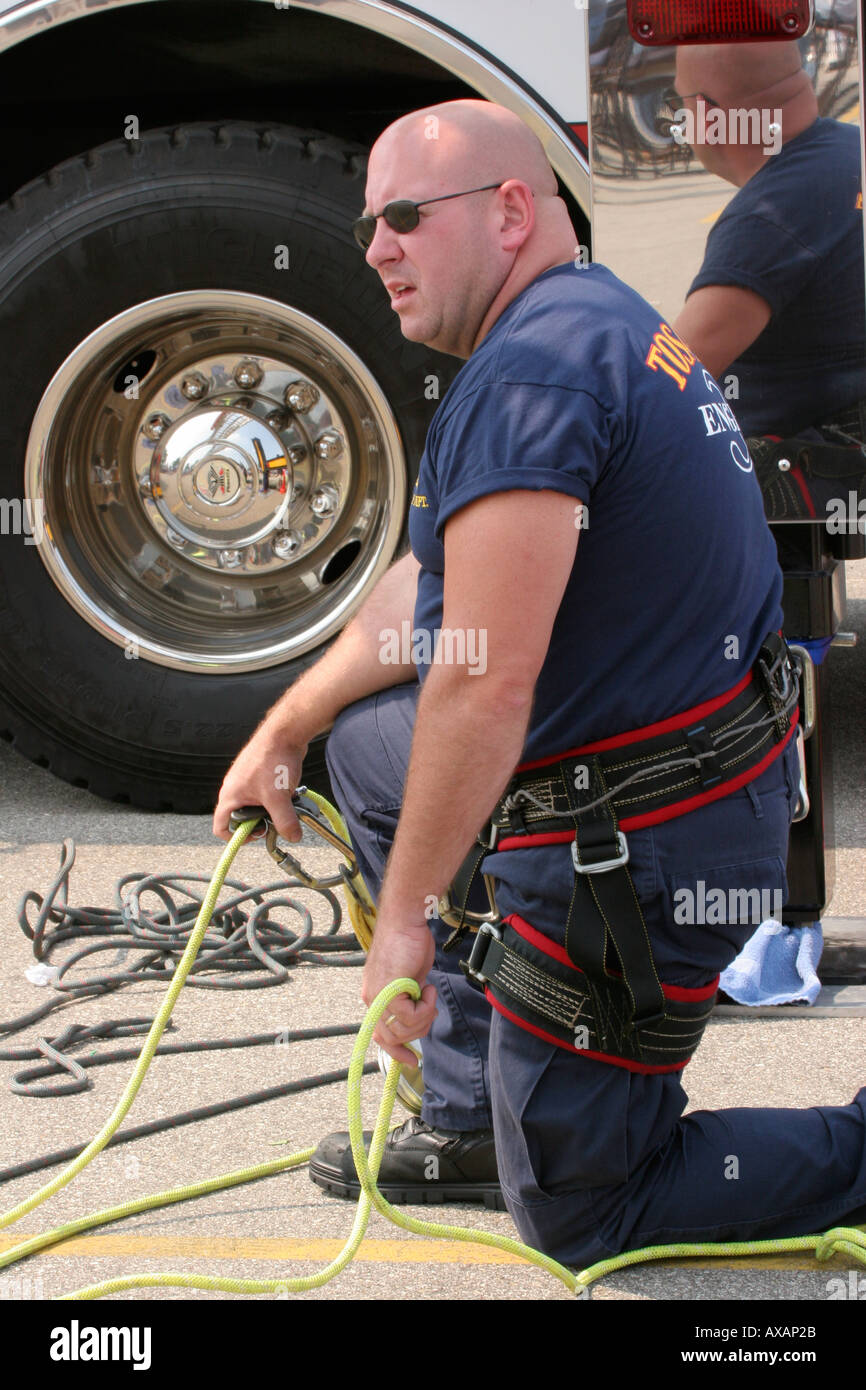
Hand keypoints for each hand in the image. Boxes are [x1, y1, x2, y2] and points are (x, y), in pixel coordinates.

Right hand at [212, 725, 307, 841]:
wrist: (285, 733)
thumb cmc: (273, 760)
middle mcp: (235, 788)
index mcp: (230, 796)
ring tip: (286, 805)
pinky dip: (277, 798)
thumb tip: (293, 837)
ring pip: (256, 805)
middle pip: (241, 818)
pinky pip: (265, 794)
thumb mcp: (279, 797)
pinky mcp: (260, 774)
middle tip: (274, 821)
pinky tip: (290, 793)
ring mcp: (247, 781)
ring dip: (271, 810)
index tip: (257, 835)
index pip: (220, 827)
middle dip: (258, 823)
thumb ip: (285, 821)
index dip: (235, 838)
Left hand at [362, 918, 436, 1066]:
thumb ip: (409, 1000)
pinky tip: (428, 989)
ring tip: (429, 994)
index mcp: (375, 998)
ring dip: (424, 1016)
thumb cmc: (409, 945)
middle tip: (430, 1008)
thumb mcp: (410, 980)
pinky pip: (409, 1016)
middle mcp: (372, 1000)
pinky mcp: (388, 993)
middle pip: (394, 1037)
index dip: (395, 1051)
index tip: (410, 1060)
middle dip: (418, 1029)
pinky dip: (425, 1006)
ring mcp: (378, 997)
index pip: (381, 1035)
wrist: (406, 923)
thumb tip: (418, 1019)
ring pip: (403, 1030)